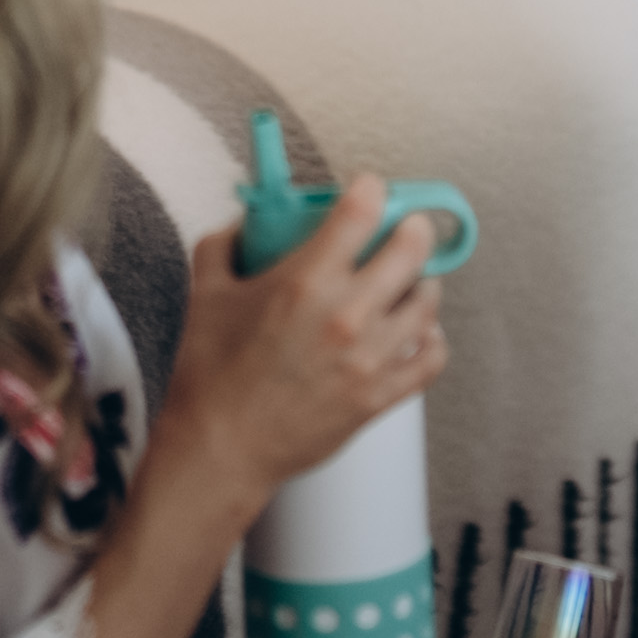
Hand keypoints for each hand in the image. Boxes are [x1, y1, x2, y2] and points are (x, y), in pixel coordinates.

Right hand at [153, 177, 449, 504]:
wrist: (220, 449)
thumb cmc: (209, 374)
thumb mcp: (205, 294)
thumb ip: (224, 245)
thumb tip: (246, 223)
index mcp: (305, 281)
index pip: (362, 210)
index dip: (372, 188)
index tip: (371, 189)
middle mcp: (346, 314)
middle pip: (411, 249)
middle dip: (414, 228)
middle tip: (407, 228)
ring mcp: (369, 358)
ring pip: (427, 302)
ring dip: (422, 283)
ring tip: (411, 281)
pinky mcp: (379, 397)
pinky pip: (431, 359)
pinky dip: (432, 340)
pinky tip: (419, 332)